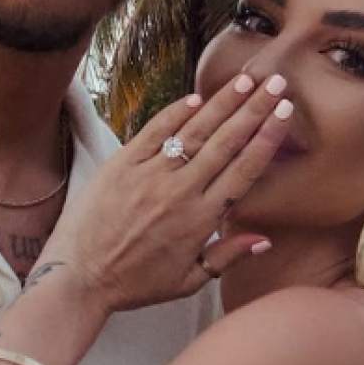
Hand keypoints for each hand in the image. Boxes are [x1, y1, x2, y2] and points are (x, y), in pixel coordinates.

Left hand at [42, 74, 291, 311]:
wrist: (78, 277)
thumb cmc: (134, 284)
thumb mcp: (188, 281)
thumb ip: (227, 256)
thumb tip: (265, 240)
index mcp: (202, 219)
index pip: (244, 169)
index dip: (267, 138)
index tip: (284, 114)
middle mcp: (181, 191)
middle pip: (226, 141)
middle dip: (254, 109)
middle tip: (276, 83)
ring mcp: (151, 174)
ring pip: (195, 130)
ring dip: (223, 103)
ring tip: (247, 80)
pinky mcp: (123, 164)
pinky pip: (155, 131)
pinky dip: (176, 112)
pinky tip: (197, 97)